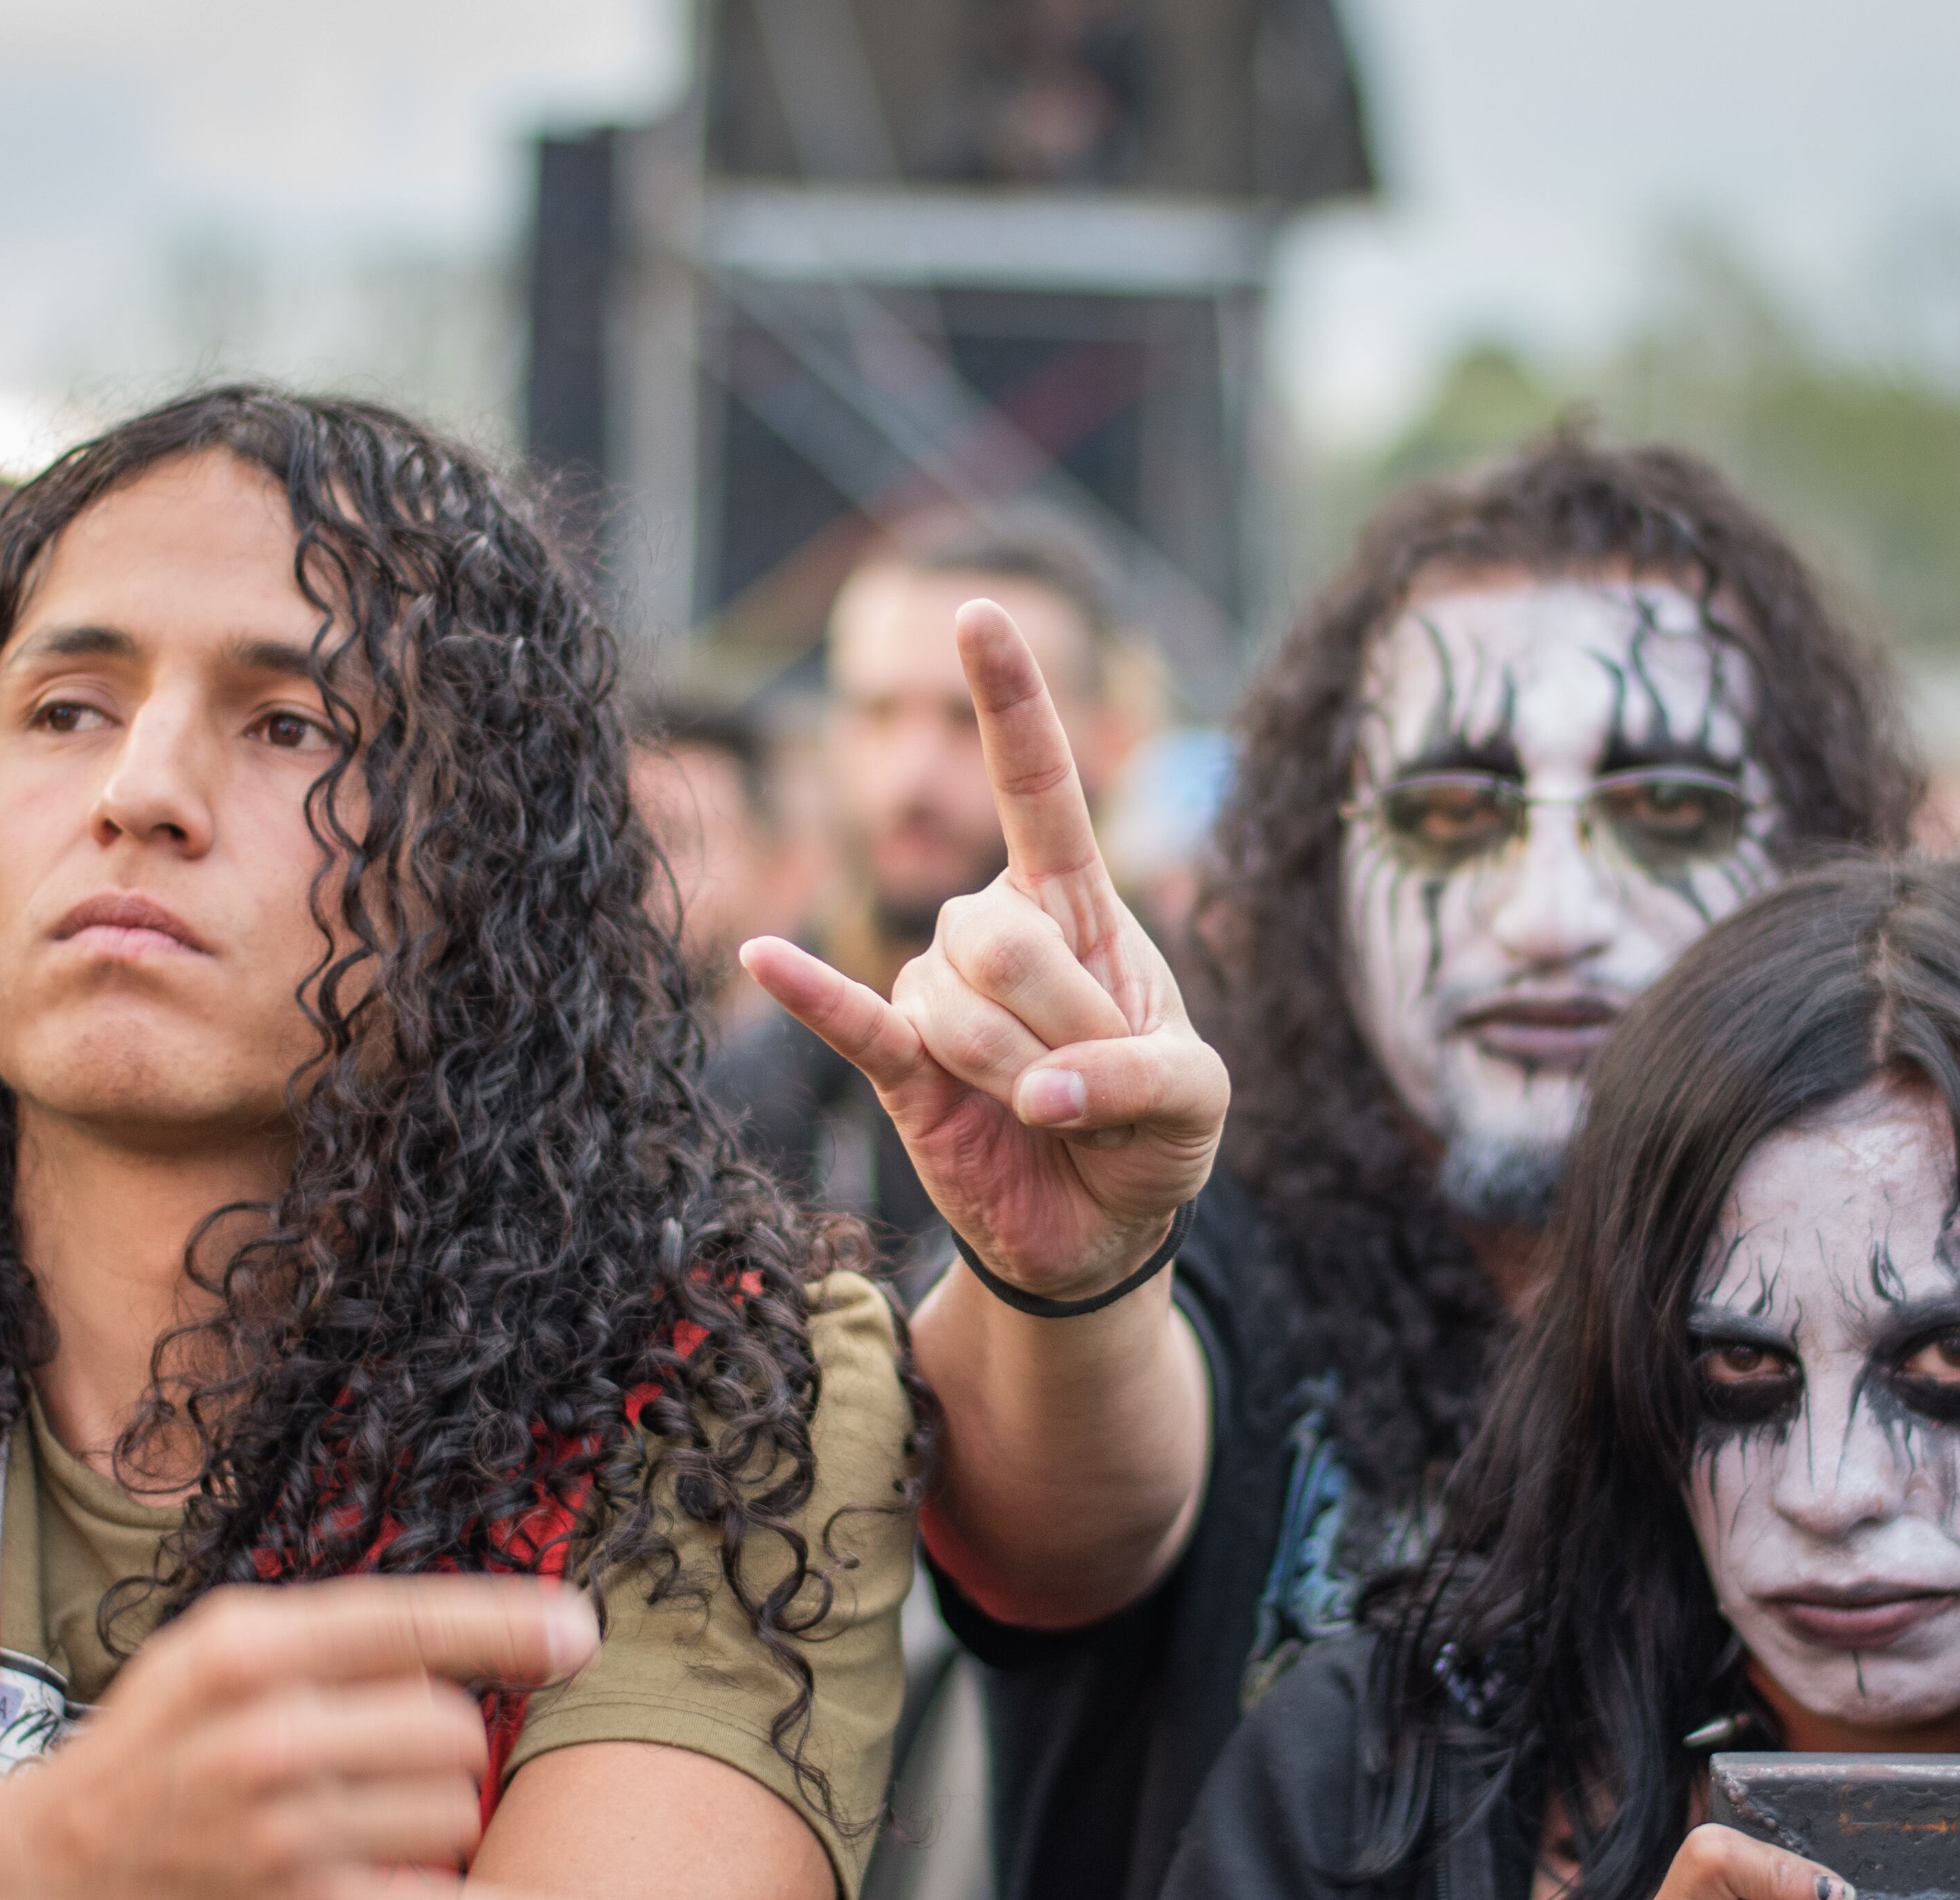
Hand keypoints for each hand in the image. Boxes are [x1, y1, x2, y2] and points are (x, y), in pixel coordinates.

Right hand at [0, 1575, 608, 1899]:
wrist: (47, 1867)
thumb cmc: (160, 1741)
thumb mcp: (221, 1647)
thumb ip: (343, 1631)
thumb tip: (505, 1629)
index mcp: (251, 1649)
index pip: (409, 1623)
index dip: (508, 1625)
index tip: (581, 1633)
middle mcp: (270, 1735)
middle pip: (448, 1726)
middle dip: (437, 1743)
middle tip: (371, 1762)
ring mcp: (286, 1830)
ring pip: (453, 1809)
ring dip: (434, 1815)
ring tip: (359, 1819)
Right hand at [740, 602, 1226, 1298]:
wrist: (1098, 1226)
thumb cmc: (1151, 1133)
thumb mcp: (1195, 1100)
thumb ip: (1140, 1079)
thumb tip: (1042, 1098)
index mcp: (1079, 906)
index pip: (1038, 786)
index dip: (1011, 703)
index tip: (982, 611)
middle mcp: (997, 930)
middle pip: (1000, 931)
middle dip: (1062, 1022)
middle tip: (1092, 1085)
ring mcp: (938, 993)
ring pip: (954, 1000)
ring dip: (1016, 1072)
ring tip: (1045, 1112)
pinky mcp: (899, 1066)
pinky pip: (851, 1019)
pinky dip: (812, 993)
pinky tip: (764, 956)